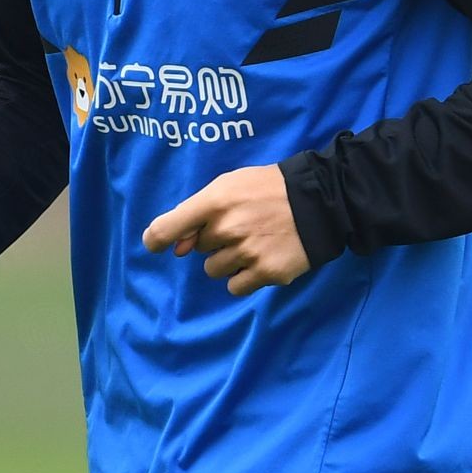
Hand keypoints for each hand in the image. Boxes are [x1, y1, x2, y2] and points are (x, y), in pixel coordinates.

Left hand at [142, 164, 310, 296]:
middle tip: (240, 225)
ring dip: (228, 261)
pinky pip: (235, 287)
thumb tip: (176, 248)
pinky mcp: (267, 273)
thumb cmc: (265, 189)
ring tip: (252, 242)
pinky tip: (261, 258)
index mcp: (214, 202)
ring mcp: (247, 253)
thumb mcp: (228, 186)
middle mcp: (227, 229)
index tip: (154, 245)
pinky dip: (244, 278)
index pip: (169, 227)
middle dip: (213, 241)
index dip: (156, 239)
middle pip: (198, 250)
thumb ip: (197, 213)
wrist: (317, 201)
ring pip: (215, 271)